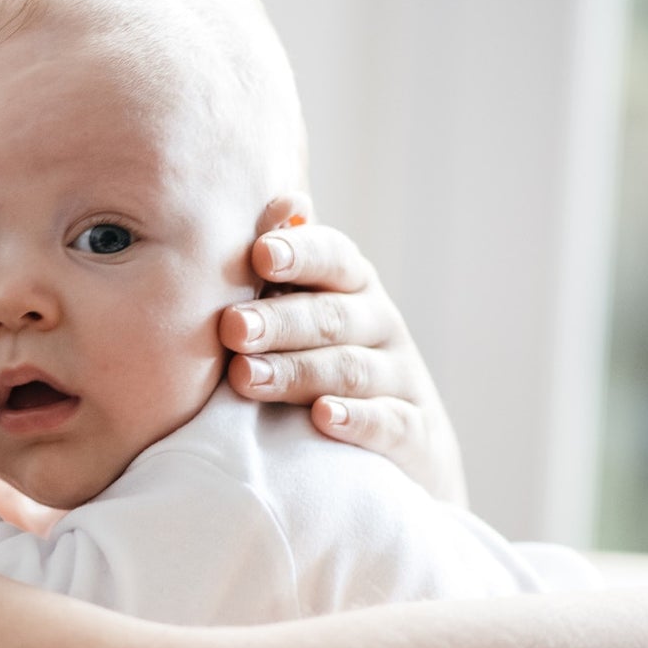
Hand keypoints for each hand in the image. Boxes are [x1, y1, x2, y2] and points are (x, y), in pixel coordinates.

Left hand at [219, 199, 468, 506]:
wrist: (393, 448)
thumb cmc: (323, 359)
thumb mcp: (304, 309)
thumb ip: (287, 263)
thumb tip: (283, 199)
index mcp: (350, 286)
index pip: (333, 256)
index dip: (299, 252)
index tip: (260, 253)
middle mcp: (380, 324)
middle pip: (331, 317)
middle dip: (279, 321)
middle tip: (233, 328)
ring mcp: (400, 379)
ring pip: (350, 370)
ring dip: (296, 372)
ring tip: (246, 378)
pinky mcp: (414, 434)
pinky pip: (389, 424)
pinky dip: (358, 419)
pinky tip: (323, 417)